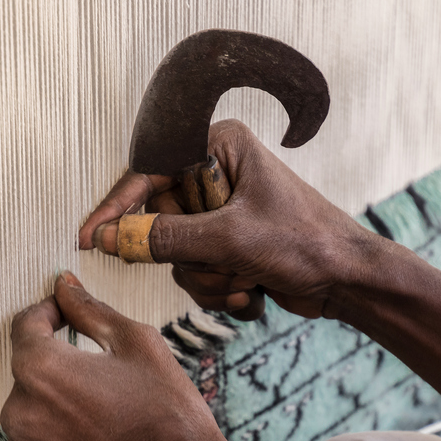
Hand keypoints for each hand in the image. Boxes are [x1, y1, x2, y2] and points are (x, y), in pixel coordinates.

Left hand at [0, 272, 245, 440]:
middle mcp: (20, 412)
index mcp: (41, 369)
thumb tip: (64, 286)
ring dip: (57, 406)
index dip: (48, 313)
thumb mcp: (137, 343)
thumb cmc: (168, 411)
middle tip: (104, 376)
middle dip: (59, 366)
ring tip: (104, 414)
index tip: (67, 316)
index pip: (25, 326)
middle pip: (29, 373)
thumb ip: (90, 311)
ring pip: (32, 412)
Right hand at [79, 120, 370, 320]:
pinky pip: (196, 273)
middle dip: (189, 259)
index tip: (91, 238)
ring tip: (246, 281)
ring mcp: (221, 214)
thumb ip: (165, 239)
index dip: (117, 210)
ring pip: (176, 256)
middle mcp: (217, 176)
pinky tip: (252, 292)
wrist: (349, 282)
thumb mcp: (230, 239)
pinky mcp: (227, 246)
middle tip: (224, 267)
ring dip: (209, 280)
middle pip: (160, 223)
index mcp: (219, 148)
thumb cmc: (306, 243)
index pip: (148, 176)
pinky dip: (220, 291)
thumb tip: (113, 238)